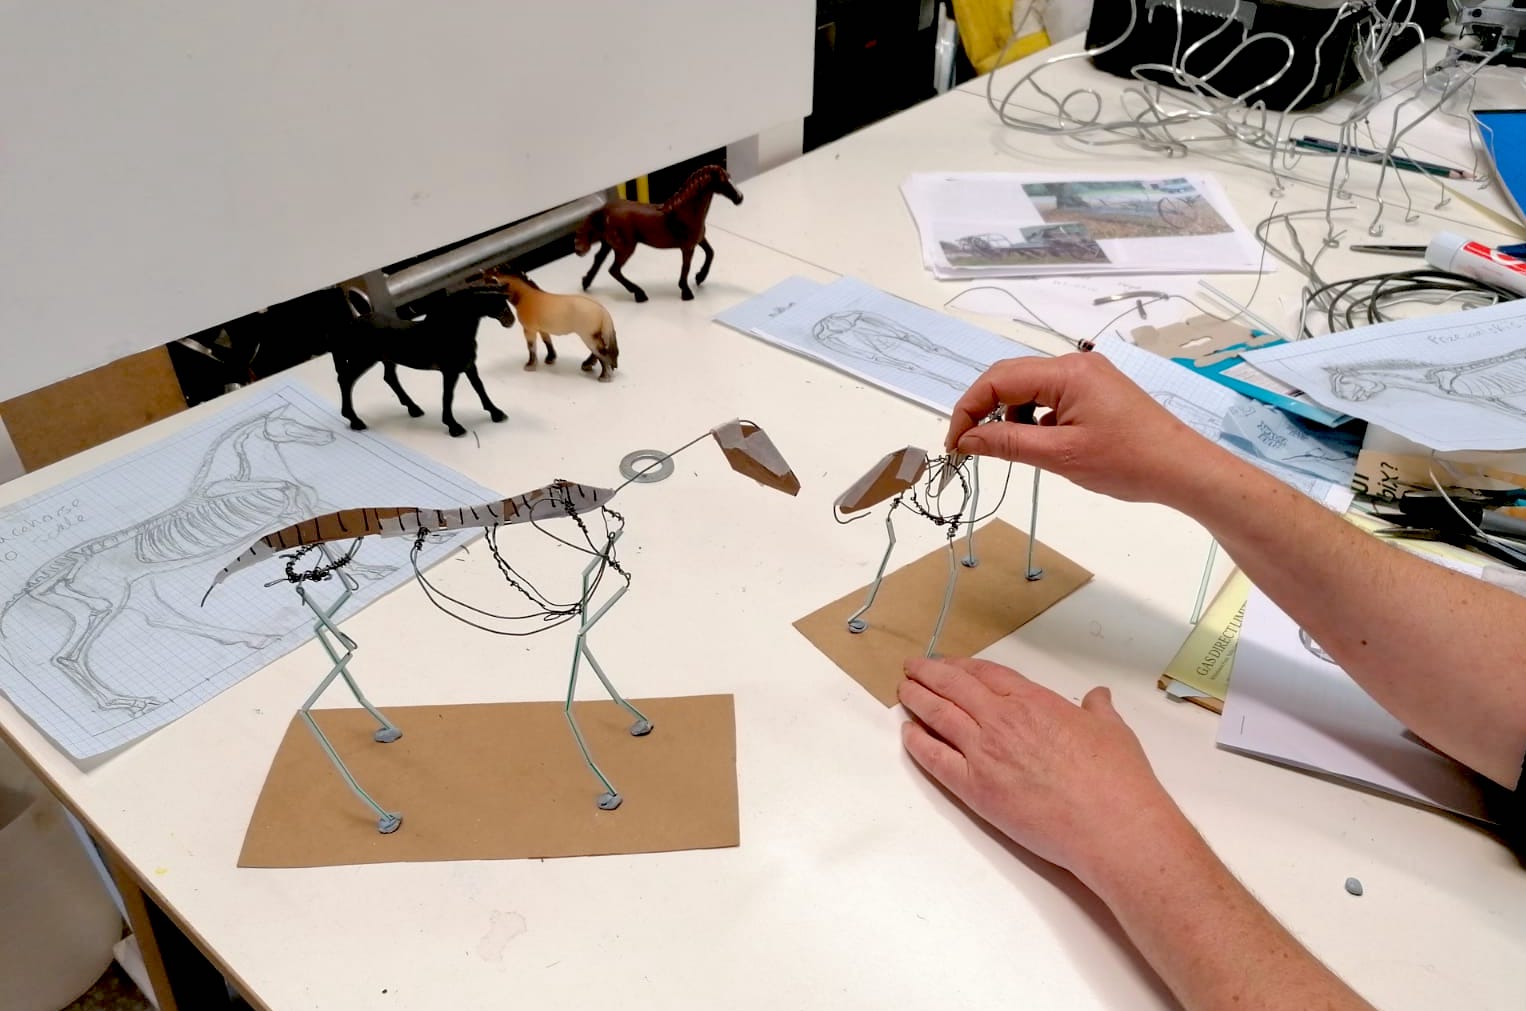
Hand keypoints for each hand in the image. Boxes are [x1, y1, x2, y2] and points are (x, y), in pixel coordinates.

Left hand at [898, 655, 1179, 886]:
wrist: (1111, 824)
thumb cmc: (1118, 778)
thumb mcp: (1113, 730)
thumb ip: (1098, 709)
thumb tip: (1099, 696)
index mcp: (1034, 701)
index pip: (986, 673)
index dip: (961, 666)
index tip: (947, 664)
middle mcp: (1002, 720)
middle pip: (953, 687)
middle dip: (929, 674)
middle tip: (912, 668)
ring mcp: (984, 752)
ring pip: (938, 716)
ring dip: (916, 700)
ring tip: (903, 691)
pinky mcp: (975, 788)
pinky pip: (935, 759)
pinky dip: (917, 743)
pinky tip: (908, 733)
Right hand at [944, 353, 1214, 505]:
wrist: (1182, 469)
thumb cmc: (1126, 462)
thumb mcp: (1059, 455)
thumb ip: (1007, 443)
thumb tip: (966, 440)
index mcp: (1066, 372)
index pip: (998, 379)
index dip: (969, 409)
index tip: (955, 444)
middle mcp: (1075, 364)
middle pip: (1011, 377)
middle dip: (984, 410)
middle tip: (969, 446)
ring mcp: (1087, 376)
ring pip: (1029, 388)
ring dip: (1010, 415)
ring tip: (1009, 448)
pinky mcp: (1096, 392)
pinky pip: (1050, 397)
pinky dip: (1033, 418)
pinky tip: (1039, 443)